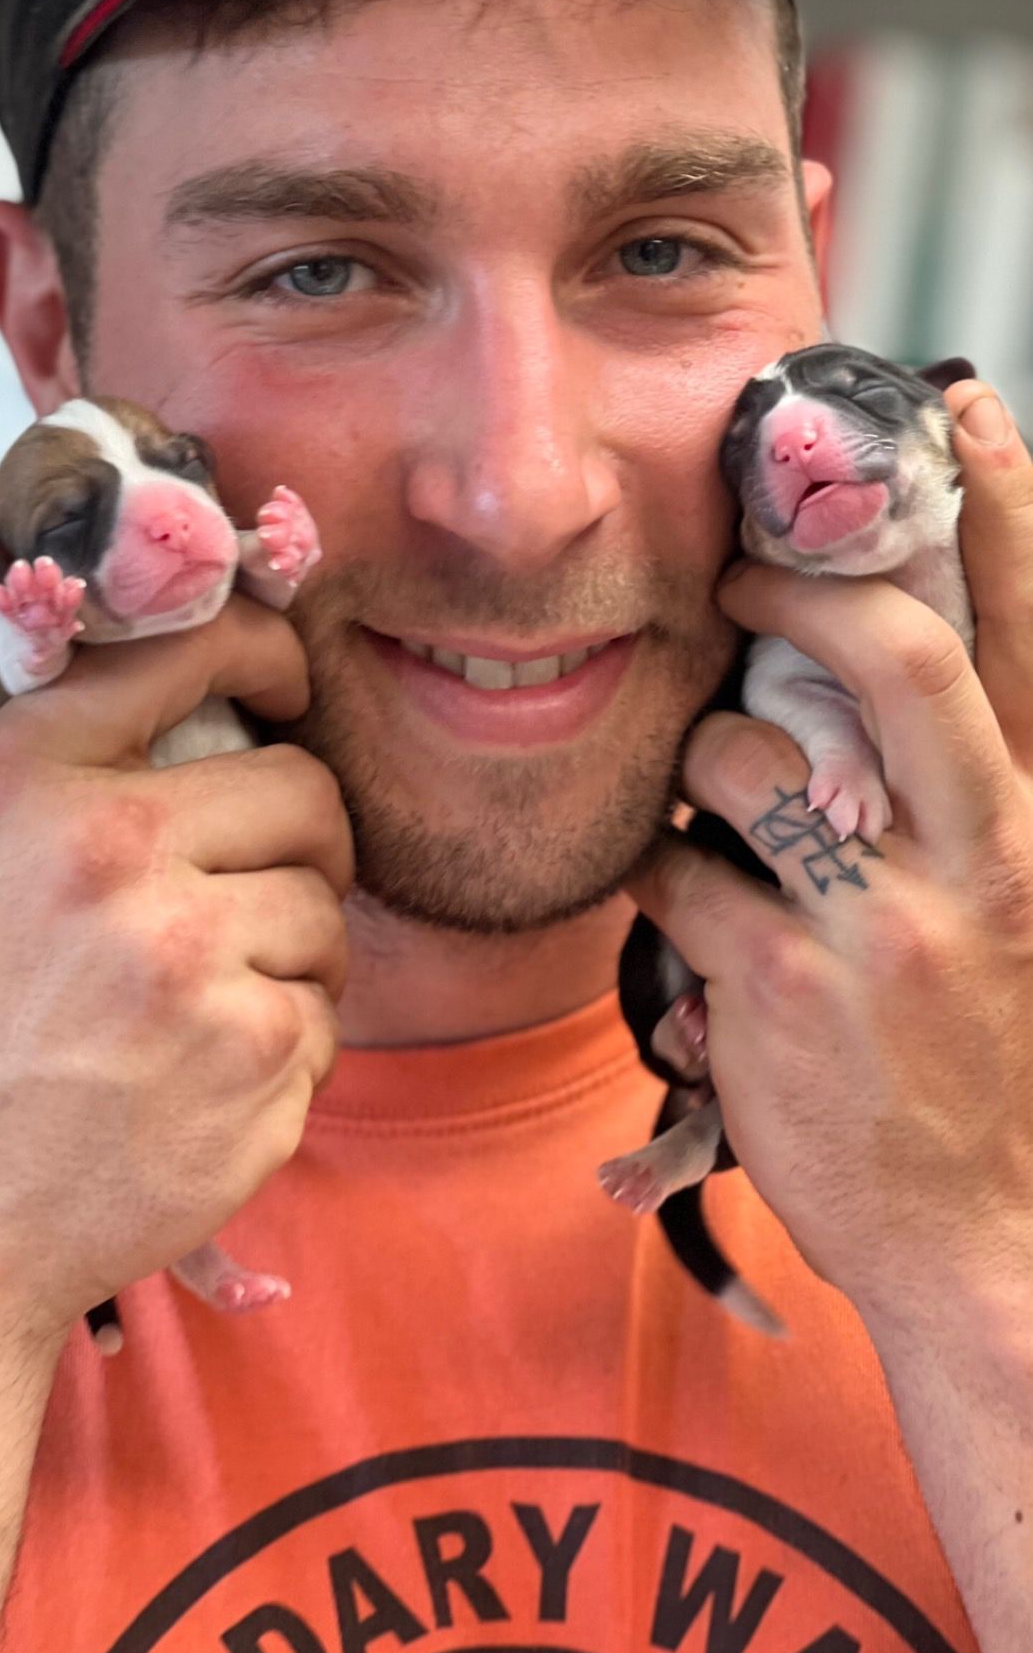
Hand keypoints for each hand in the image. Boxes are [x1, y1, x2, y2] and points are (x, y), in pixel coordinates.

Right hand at [0, 594, 352, 1341]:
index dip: (266, 654)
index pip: (193, 649)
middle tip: (251, 886)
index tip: (287, 687)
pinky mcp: (253, 1052)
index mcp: (26, 778)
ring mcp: (190, 956)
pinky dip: (284, 1045)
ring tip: (202, 1001)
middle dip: (297, 838)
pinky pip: (326, 1013)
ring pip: (325, 907)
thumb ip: (17, 732)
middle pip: (303, 789)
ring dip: (289, 953)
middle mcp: (109, 852)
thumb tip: (94, 627)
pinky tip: (205, 1074)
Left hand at [623, 381, 1032, 1339]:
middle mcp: (984, 859)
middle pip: (900, 661)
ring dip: (699, 766)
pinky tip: (681, 907)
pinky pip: (672, 875)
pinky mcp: (784, 994)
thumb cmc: (991, 1059)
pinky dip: (657, 874)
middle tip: (738, 580)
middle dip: (803, 591)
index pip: (1032, 636)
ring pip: (744, 762)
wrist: (988, 1241)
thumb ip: (973, 794)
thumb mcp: (1018, 910)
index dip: (1005, 507)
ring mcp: (885, 927)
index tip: (960, 411)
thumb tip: (886, 666)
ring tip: (711, 813)